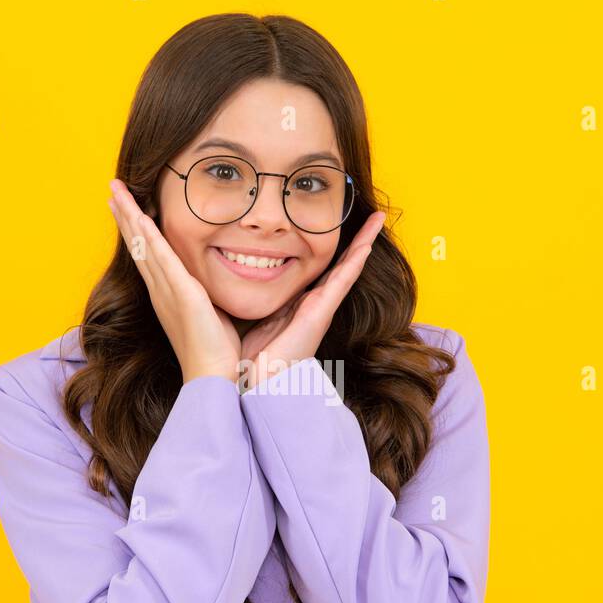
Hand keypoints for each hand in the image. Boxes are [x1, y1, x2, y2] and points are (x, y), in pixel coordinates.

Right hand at [107, 179, 240, 383]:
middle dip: (124, 215)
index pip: (147, 254)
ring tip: (116, 193)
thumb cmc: (214, 350)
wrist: (212, 375)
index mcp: (166, 294)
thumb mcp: (208, 313)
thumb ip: (204, 296)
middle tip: (111, 190)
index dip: (134, 229)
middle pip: (138, 244)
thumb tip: (211, 286)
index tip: (125, 208)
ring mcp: (167, 291)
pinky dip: (149, 238)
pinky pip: (162, 259)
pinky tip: (140, 218)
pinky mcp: (182, 294)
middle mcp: (160, 290)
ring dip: (129, 217)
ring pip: (144, 246)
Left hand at [238, 210, 386, 389]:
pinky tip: (366, 244)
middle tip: (374, 217)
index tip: (334, 225)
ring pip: (345, 270)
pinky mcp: (318, 316)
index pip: (317, 271)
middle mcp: (311, 307)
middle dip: (356, 242)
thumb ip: (244, 297)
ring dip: (363, 244)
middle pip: (338, 267)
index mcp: (295, 306)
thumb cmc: (241, 357)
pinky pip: (341, 283)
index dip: (327, 249)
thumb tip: (225, 276)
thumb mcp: (244, 317)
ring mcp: (318, 311)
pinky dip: (354, 263)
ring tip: (377, 221)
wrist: (247, 385)